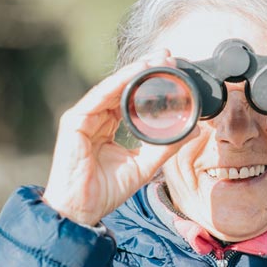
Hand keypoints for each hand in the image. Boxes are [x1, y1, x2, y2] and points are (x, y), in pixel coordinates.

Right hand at [42, 51, 196, 225]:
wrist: (81, 210)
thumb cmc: (105, 191)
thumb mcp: (144, 166)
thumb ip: (165, 146)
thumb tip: (192, 129)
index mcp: (107, 127)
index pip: (129, 98)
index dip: (149, 83)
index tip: (172, 70)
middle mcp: (94, 118)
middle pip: (120, 87)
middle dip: (144, 69)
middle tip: (168, 56)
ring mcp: (83, 118)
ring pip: (111, 87)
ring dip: (134, 71)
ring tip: (157, 59)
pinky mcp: (74, 121)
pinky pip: (100, 96)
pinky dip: (119, 82)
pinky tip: (137, 72)